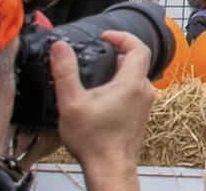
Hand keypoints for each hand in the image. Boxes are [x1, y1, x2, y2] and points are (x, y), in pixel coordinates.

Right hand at [51, 31, 152, 190]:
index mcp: (132, 83)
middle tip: (96, 54)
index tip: (105, 36)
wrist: (110, 168)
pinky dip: (120, 85)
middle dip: (116, 54)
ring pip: (134, 77)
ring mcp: (145, 104)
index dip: (122, 36)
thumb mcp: (72, 102)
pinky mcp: (141, 114)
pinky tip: (101, 96)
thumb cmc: (93, 140)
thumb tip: (60, 47)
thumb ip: (65, 72)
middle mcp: (144, 91)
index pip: (138, 46)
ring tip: (95, 76)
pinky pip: (133, 91)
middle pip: (136, 61)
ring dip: (117, 71)